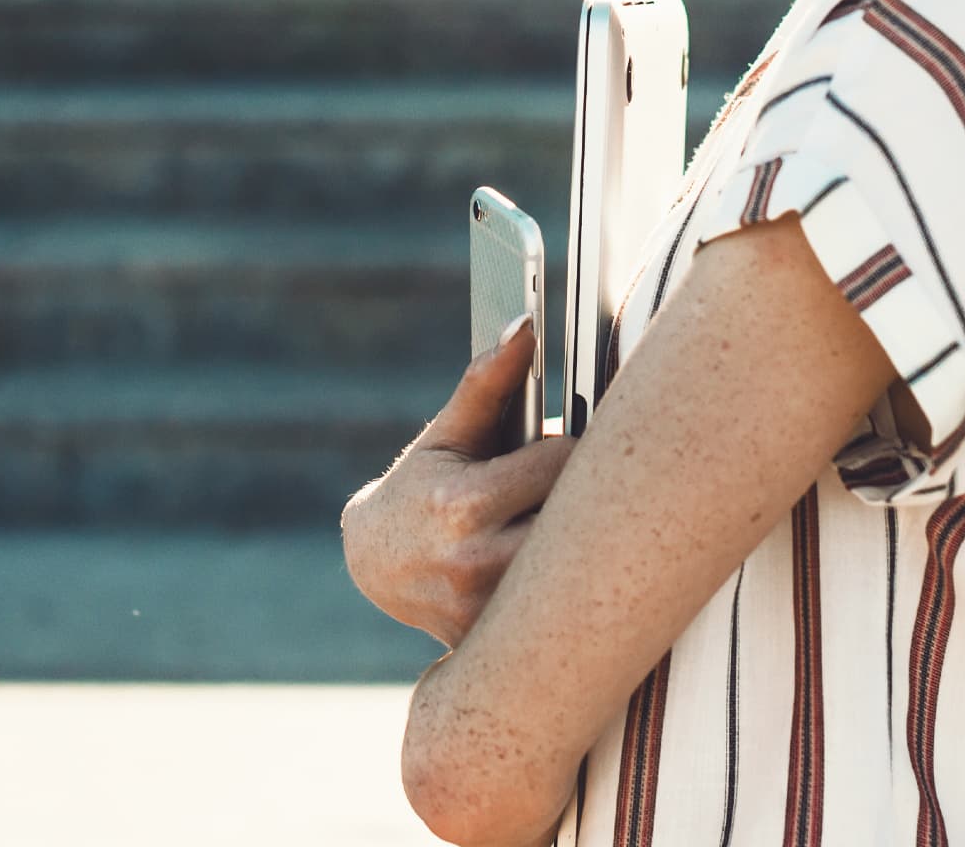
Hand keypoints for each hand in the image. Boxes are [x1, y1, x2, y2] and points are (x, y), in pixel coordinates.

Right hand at [341, 319, 575, 648]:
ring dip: (583, 543)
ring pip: (576, 568)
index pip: (562, 465)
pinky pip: (560, 607)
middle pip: (576, 520)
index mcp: (461, 504)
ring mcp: (486, 612)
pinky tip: (564, 572)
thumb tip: (526, 323)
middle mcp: (474, 563)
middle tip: (585, 486)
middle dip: (584, 499)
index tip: (564, 451)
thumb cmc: (419, 487)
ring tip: (571, 525)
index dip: (571, 452)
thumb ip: (489, 382)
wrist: (378, 566)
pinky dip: (572, 587)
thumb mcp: (447, 434)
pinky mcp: (497, 641)